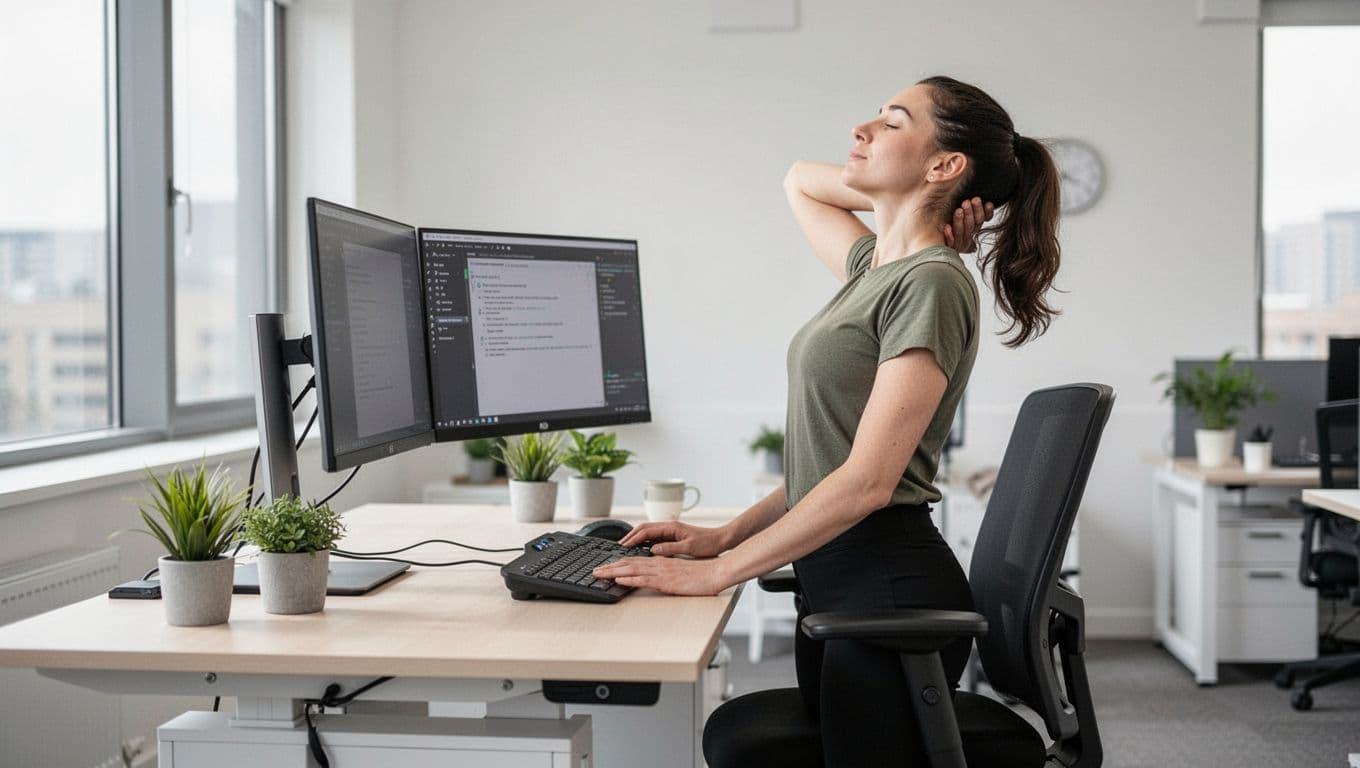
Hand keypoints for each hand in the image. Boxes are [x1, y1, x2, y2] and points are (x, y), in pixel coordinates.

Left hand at [592, 555, 729, 595]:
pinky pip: (644, 579)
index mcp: (661, 562)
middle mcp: (658, 565)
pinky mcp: (666, 581)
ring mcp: (661, 572)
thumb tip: (653, 577)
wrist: (715, 573)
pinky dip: (630, 578)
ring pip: (632, 569)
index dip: (618, 564)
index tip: (605, 567)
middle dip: (609, 567)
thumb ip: (666, 573)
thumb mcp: (680, 572)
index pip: (634, 561)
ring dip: (613, 571)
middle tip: (594, 571)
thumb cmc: (701, 574)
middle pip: (629, 564)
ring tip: (599, 574)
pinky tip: (619, 579)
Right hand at [618, 521, 731, 556]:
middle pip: (644, 529)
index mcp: (671, 527)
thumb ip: (670, 548)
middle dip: (630, 536)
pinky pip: (655, 538)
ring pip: (648, 533)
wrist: (722, 540)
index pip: (646, 530)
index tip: (624, 546)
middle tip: (620, 546)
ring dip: (637, 539)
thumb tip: (653, 550)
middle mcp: (669, 527)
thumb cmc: (709, 542)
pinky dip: (645, 543)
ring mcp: (671, 531)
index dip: (633, 538)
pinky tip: (642, 550)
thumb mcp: (689, 547)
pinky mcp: (674, 537)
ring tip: (626, 548)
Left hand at [942, 197, 994, 253]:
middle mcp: (967, 237)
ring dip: (960, 221)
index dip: (986, 213)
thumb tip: (987, 202)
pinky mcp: (948, 249)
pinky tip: (947, 227)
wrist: (929, 238)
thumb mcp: (960, 211)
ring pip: (962, 233)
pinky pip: (950, 243)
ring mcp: (958, 244)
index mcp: (972, 228)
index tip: (988, 203)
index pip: (981, 220)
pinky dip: (949, 235)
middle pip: (972, 225)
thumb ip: (970, 207)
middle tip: (968, 202)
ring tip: (958, 210)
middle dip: (971, 213)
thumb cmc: (944, 218)